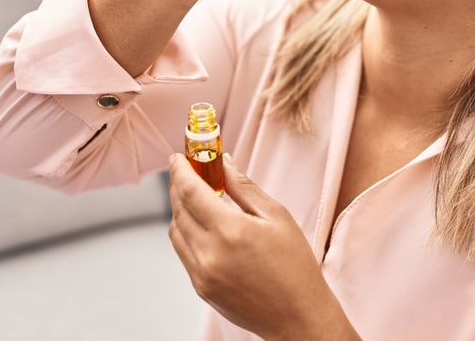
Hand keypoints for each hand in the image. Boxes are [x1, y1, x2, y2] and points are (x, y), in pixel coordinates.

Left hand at [167, 153, 359, 339]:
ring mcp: (201, 274)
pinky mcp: (200, 288)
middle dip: (179, 185)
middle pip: (179, 209)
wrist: (298, 317)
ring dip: (180, 209)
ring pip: (176, 231)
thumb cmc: (294, 266)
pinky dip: (186, 232)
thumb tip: (224, 163)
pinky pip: (183, 252)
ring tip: (196, 196)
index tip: (178, 157)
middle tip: (187, 170)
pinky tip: (202, 224)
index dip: (180, 170)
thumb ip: (244, 187)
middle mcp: (209, 254)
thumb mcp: (276, 216)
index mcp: (230, 231)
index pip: (191, 191)